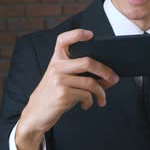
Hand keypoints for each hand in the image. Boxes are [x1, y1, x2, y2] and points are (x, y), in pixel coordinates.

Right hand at [15, 29, 118, 149]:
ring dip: (101, 93)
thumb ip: (80, 75)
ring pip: (90, 82)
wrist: (35, 114)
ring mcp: (58, 80)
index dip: (77, 34)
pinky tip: (86, 105)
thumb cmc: (53, 95)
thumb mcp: (62, 80)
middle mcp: (56, 67)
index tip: (90, 35)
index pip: (63, 40)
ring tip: (101, 99)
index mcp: (56, 60)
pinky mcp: (62, 94)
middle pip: (87, 62)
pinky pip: (86, 95)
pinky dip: (90, 101)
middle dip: (105, 71)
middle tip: (114, 79)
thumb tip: (109, 77)